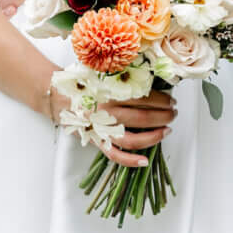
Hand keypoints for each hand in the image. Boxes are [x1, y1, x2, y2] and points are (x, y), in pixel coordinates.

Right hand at [48, 73, 177, 170]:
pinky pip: (115, 155)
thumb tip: (154, 77)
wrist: (58, 96)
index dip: (163, 101)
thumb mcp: (103, 71)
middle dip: (164, 116)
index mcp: (111, 92)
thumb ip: (124, 73)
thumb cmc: (84, 83)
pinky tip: (145, 160)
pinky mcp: (97, 141)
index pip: (145, 98)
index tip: (171, 100)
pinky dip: (131, 161)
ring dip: (155, 136)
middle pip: (143, 118)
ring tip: (167, 130)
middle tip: (173, 113)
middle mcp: (108, 112)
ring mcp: (102, 129)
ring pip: (134, 139)